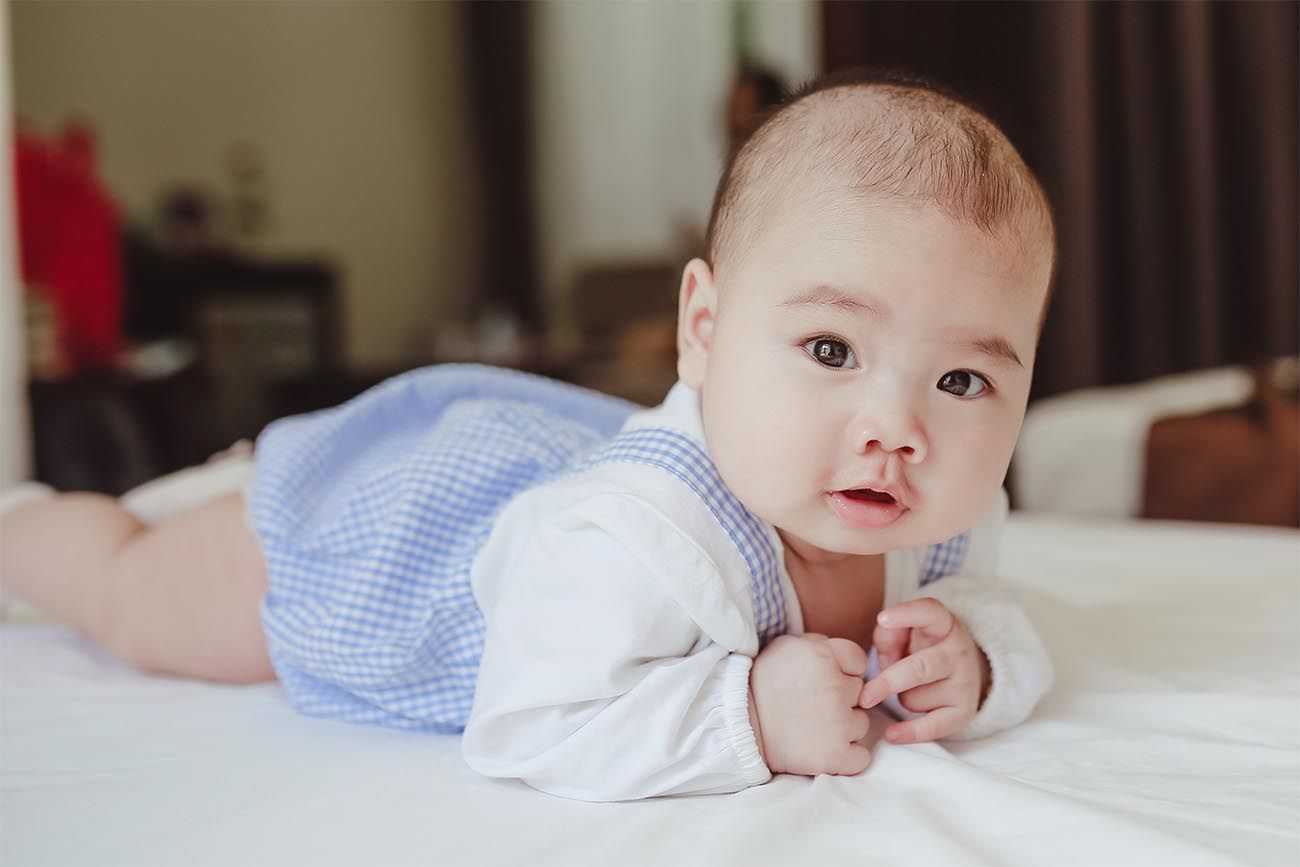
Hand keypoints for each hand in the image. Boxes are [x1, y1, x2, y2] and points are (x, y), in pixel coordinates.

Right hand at [749, 634, 872, 776]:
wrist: (738, 727)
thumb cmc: (760, 686)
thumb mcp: (783, 647)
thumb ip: (817, 644)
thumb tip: (840, 652)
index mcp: (822, 656)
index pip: (858, 660)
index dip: (843, 670)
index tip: (823, 680)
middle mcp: (835, 687)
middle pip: (860, 692)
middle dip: (842, 699)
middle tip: (812, 705)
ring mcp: (838, 724)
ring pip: (861, 723)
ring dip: (844, 727)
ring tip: (813, 727)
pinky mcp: (835, 755)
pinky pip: (861, 756)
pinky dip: (847, 757)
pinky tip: (824, 749)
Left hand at [858, 598, 989, 743]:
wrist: (961, 668)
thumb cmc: (921, 645)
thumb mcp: (906, 630)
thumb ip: (889, 634)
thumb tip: (885, 661)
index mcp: (944, 625)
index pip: (930, 612)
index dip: (906, 614)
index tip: (882, 618)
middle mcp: (958, 652)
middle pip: (920, 668)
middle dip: (889, 682)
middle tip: (863, 696)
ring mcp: (964, 683)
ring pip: (916, 698)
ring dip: (900, 697)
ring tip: (908, 688)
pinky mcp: (964, 711)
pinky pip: (935, 726)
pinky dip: (911, 732)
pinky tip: (892, 735)